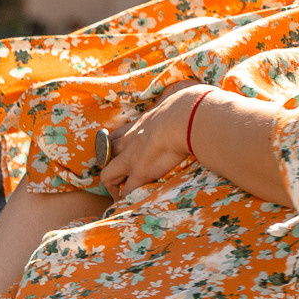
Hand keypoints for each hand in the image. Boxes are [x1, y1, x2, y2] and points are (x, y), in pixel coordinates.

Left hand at [100, 84, 209, 198]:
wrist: (189, 115)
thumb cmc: (190, 103)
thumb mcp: (179, 95)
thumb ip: (180, 97)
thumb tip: (193, 91)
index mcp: (141, 122)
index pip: (118, 134)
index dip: (116, 145)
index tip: (124, 154)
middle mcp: (130, 139)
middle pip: (104, 153)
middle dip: (110, 165)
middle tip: (121, 177)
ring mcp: (132, 157)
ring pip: (107, 175)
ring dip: (113, 187)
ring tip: (123, 196)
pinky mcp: (140, 172)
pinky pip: (126, 192)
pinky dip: (127, 201)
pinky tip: (133, 207)